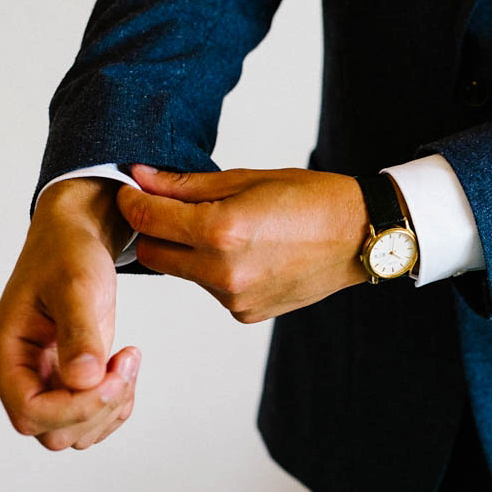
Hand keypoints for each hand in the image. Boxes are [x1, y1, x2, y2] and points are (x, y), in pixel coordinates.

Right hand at [0, 178, 139, 450]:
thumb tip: (83, 379)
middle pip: (55, 433)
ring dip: (111, 408)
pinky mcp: (69, 382)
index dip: (76, 407)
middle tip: (127, 360)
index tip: (113, 373)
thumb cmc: (67, 255)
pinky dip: (117, 404)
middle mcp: (18, 377)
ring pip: (76, 434)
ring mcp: (43, 383)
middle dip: (98, 407)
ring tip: (128, 360)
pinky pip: (92, 419)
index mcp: (4, 355)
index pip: (30, 413)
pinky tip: (126, 366)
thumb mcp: (76, 284)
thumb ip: (79, 331)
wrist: (75, 240)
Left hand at [117, 165, 369, 322]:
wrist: (360, 237)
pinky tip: (248, 253)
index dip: (132, 201)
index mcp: (220, 231)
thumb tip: (141, 179)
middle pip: (152, 255)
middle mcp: (222, 271)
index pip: (147, 219)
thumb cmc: (312, 200)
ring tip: (226, 230)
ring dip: (187, 252)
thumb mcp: (247, 179)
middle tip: (171, 209)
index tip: (132, 190)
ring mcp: (234, 298)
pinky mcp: (245, 313)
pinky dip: (215, 271)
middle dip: (154, 231)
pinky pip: (211, 289)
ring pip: (182, 273)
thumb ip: (187, 185)